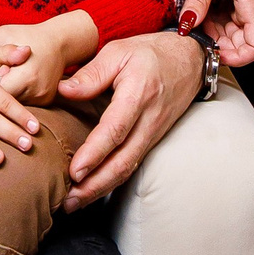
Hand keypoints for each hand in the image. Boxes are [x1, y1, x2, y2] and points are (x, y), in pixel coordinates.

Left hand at [0, 11, 97, 105]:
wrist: (59, 43)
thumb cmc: (27, 35)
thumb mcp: (3, 33)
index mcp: (27, 75)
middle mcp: (36, 91)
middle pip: (5, 103)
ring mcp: (43, 98)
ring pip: (14, 106)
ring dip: (2, 100)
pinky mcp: (46, 102)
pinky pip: (24, 104)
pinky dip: (14, 99)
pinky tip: (7, 91)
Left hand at [58, 30, 206, 209]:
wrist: (189, 60)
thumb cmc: (151, 53)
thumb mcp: (119, 52)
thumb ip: (91, 73)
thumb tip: (64, 91)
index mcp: (138, 96)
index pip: (115, 130)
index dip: (95, 153)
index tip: (74, 171)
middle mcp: (148, 121)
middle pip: (123, 161)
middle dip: (95, 185)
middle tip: (69, 201)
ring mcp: (152, 134)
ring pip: (128, 168)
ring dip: (101, 189)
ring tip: (75, 202)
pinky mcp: (152, 140)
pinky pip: (132, 164)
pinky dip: (111, 180)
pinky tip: (93, 189)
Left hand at [178, 0, 253, 67]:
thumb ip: (198, 1)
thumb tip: (187, 26)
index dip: (238, 56)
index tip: (214, 51)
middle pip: (243, 42)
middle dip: (220, 42)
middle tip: (195, 32)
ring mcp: (249, 2)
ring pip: (234, 31)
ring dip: (214, 30)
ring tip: (195, 15)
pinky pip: (229, 18)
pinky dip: (214, 18)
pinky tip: (200, 6)